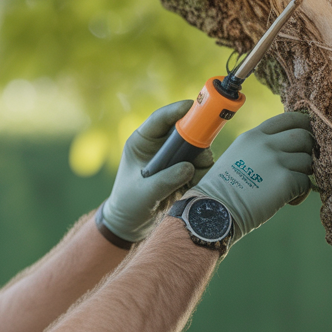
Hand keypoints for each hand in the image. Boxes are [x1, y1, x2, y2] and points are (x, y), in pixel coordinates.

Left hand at [98, 101, 214, 242]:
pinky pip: (199, 166)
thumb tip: (189, 168)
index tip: (194, 107)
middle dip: (196, 140)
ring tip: (194, 179)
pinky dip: (201, 175)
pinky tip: (193, 187)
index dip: (178, 110)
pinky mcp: (181, 171)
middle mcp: (158, 145)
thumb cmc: (128, 204)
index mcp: (142, 142)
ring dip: (201, 161)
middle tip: (203, 154)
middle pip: (184, 130)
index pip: (160, 119)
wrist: (130, 224)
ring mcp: (171, 158)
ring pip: (195, 149)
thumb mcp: (144, 192)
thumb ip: (165, 180)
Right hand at [187, 111, 314, 243]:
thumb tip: (285, 148)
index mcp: (253, 136)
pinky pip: (306, 183)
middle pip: (304, 137)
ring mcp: (276, 161)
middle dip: (307, 151)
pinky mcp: (286, 181)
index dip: (304, 125)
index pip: (289, 118)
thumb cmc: (223, 189)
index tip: (307, 135)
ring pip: (307, 161)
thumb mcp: (237, 155)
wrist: (215, 210)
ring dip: (303, 174)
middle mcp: (266, 144)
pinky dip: (301, 193)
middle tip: (299, 166)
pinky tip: (287, 201)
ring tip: (288, 188)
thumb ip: (259, 147)